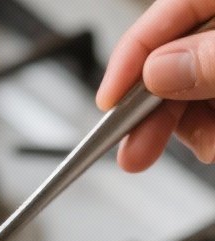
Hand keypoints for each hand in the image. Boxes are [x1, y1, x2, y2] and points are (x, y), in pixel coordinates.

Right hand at [97, 0, 214, 169]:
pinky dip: (209, 130)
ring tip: (205, 146)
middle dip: (153, 113)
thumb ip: (210, 57)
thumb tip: (158, 72)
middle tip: (135, 153)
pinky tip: (214, 141)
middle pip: (172, 64)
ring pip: (191, 93)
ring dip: (189, 128)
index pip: (162, 17)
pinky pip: (211, 109)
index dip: (129, 61)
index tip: (107, 102)